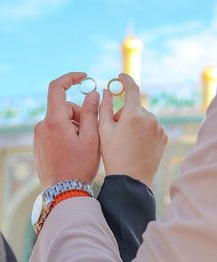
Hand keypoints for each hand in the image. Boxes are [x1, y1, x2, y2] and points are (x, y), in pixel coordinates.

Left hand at [34, 72, 99, 188]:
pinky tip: (72, 150)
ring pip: (59, 120)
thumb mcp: (91, 137)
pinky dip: (65, 133)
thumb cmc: (79, 166)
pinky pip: (54, 130)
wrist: (64, 191)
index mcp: (54, 121)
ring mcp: (39, 136)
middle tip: (90, 131)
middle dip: (78, 114)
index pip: (57, 88)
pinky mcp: (39, 144)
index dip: (70, 78)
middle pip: (63, 107)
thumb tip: (92, 93)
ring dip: (73, 126)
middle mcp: (42, 126)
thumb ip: (90, 112)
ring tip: (82, 145)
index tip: (84, 78)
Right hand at [99, 73, 167, 187]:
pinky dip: (144, 131)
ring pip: (144, 118)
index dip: (125, 80)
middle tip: (116, 129)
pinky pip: (152, 127)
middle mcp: (150, 118)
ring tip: (127, 141)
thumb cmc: (113, 155)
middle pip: (136, 107)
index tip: (120, 76)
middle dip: (126, 113)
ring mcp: (159, 129)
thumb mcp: (104, 130)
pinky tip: (137, 145)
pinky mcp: (164, 138)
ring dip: (135, 122)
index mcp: (134, 115)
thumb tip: (108, 91)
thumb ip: (105, 107)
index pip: (132, 89)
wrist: (131, 179)